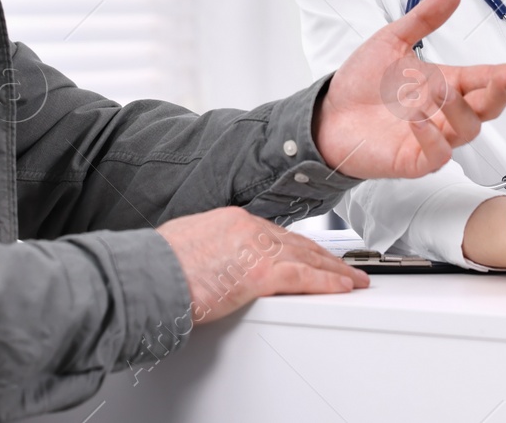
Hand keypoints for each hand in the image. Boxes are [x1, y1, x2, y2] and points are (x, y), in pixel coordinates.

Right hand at [155, 207, 369, 324]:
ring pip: (308, 257)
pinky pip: (304, 277)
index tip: (313, 253)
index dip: (300, 246)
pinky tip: (343, 286)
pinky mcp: (260, 273)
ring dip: (335, 271)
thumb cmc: (159, 266)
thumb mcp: (188, 242)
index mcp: (232, 219)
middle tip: (346, 266)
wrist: (150, 275)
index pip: (277, 233)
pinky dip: (328, 282)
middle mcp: (248, 227)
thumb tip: (216, 258)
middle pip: (298, 242)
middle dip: (325, 256)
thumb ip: (212, 245)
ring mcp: (256, 249)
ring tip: (354, 279)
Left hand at [313, 0, 505, 178]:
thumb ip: (423, 20)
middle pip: (487, 108)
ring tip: (434, 91)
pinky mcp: (414, 160)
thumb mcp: (392, 41)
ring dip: (457, 109)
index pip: (486, 79)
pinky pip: (437, 155)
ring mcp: (432, 137)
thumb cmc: (360, 84)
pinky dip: (433, 138)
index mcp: (445, 84)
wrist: (328, 114)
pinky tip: (419, 120)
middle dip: (499, 94)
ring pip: (466, 130)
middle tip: (500, 79)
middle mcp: (444, 112)